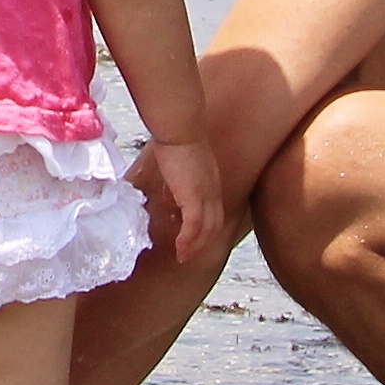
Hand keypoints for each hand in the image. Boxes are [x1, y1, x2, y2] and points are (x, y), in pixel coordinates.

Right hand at [133, 133, 228, 266]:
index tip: (193, 238)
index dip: (205, 227)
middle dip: (202, 243)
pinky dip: (188, 240)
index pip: (213, 211)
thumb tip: (170, 196)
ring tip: (183, 256)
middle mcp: (212, 190)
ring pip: (207, 229)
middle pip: (214, 224)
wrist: (179, 128)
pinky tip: (179, 248)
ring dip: (195, 246)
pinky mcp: (194, 197)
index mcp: (210, 182)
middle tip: (188, 254)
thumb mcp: (177, 164)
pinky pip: (194, 226)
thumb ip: (176, 181)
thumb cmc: (175, 138)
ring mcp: (206, 195)